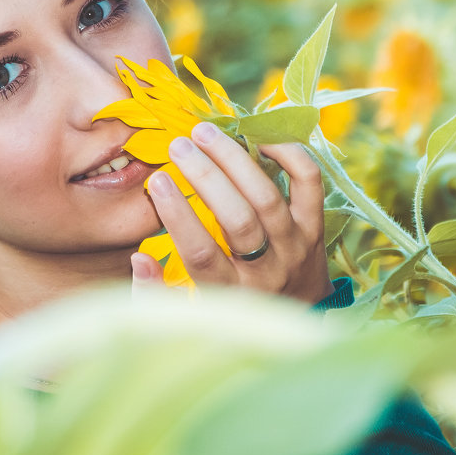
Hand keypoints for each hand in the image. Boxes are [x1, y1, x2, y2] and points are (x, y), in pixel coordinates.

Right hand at [132, 121, 333, 303]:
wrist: (297, 321)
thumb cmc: (230, 311)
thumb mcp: (189, 314)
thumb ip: (157, 294)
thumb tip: (139, 258)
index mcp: (231, 294)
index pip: (202, 253)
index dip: (178, 215)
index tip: (157, 180)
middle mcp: (267, 272)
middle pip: (238, 220)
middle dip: (206, 177)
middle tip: (178, 145)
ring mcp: (296, 248)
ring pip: (267, 198)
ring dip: (234, 159)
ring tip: (204, 132)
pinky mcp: (316, 229)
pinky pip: (308, 184)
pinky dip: (289, 154)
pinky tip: (257, 136)